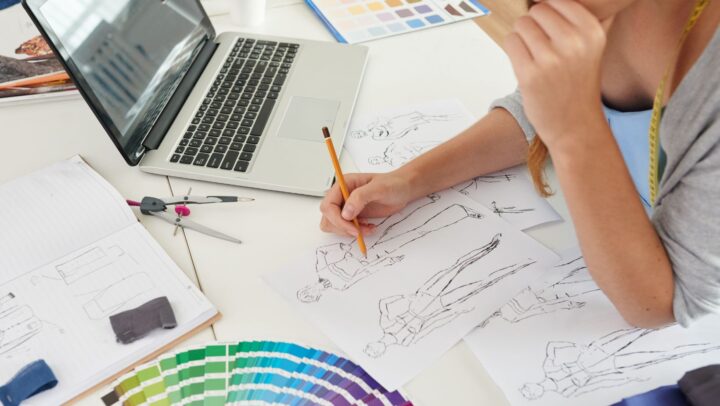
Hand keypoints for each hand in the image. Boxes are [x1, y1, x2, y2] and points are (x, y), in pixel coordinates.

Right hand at [319, 172, 412, 236]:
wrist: (402, 190)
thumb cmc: (392, 184)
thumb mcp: (378, 188)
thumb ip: (360, 197)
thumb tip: (345, 213)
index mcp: (343, 185)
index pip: (328, 206)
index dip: (338, 220)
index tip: (353, 228)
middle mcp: (341, 196)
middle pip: (328, 217)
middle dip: (343, 227)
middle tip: (360, 230)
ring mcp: (346, 206)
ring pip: (333, 225)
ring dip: (348, 232)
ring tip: (366, 228)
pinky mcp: (352, 216)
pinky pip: (345, 229)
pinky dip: (355, 232)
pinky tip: (369, 228)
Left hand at [505, 0, 608, 153]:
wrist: (576, 125)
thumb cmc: (579, 82)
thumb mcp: (595, 45)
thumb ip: (589, 15)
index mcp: (592, 30)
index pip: (556, 0)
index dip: (549, 13)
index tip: (551, 30)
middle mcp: (574, 42)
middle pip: (536, 11)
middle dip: (534, 26)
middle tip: (542, 46)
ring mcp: (550, 59)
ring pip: (521, 25)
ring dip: (522, 38)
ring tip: (534, 55)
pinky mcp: (529, 74)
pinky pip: (510, 42)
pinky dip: (513, 49)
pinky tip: (525, 63)